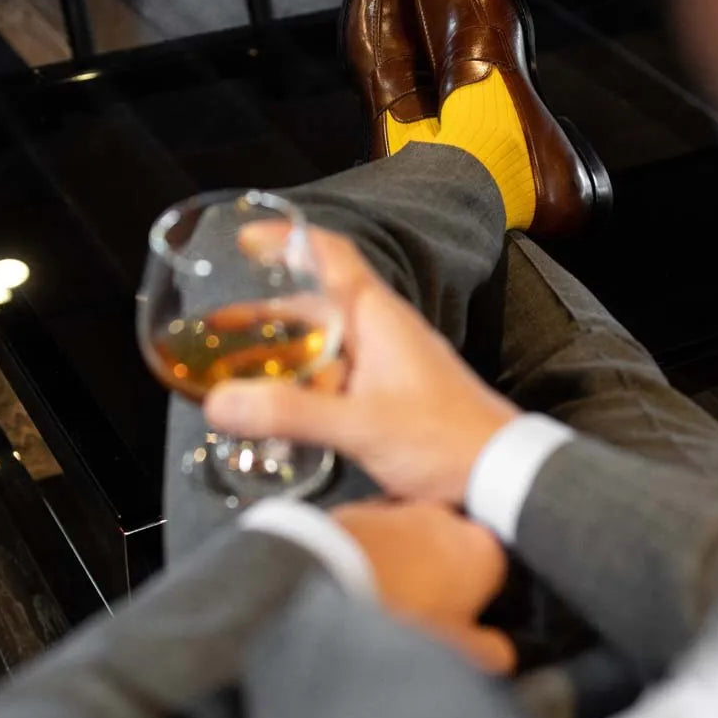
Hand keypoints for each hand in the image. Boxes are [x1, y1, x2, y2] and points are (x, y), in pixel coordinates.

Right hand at [204, 225, 518, 502]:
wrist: (501, 476)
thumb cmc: (444, 439)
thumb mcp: (361, 425)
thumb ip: (290, 413)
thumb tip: (219, 402)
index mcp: (378, 317)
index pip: (331, 256)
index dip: (289, 241)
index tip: (247, 241)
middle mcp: (381, 331)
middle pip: (315, 306)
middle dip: (264, 315)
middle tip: (216, 330)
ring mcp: (386, 364)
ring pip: (323, 345)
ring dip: (280, 353)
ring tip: (233, 373)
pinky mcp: (389, 396)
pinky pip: (335, 378)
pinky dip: (302, 384)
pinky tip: (277, 412)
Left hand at [331, 500, 514, 673]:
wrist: (333, 584)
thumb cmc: (400, 614)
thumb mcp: (459, 650)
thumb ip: (490, 649)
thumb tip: (502, 654)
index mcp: (485, 552)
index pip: (499, 574)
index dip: (482, 600)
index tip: (467, 618)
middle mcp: (450, 520)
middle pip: (457, 551)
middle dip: (445, 574)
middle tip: (427, 609)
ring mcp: (407, 508)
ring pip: (419, 537)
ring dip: (411, 558)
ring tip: (391, 595)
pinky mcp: (368, 506)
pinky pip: (381, 530)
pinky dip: (378, 547)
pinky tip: (364, 576)